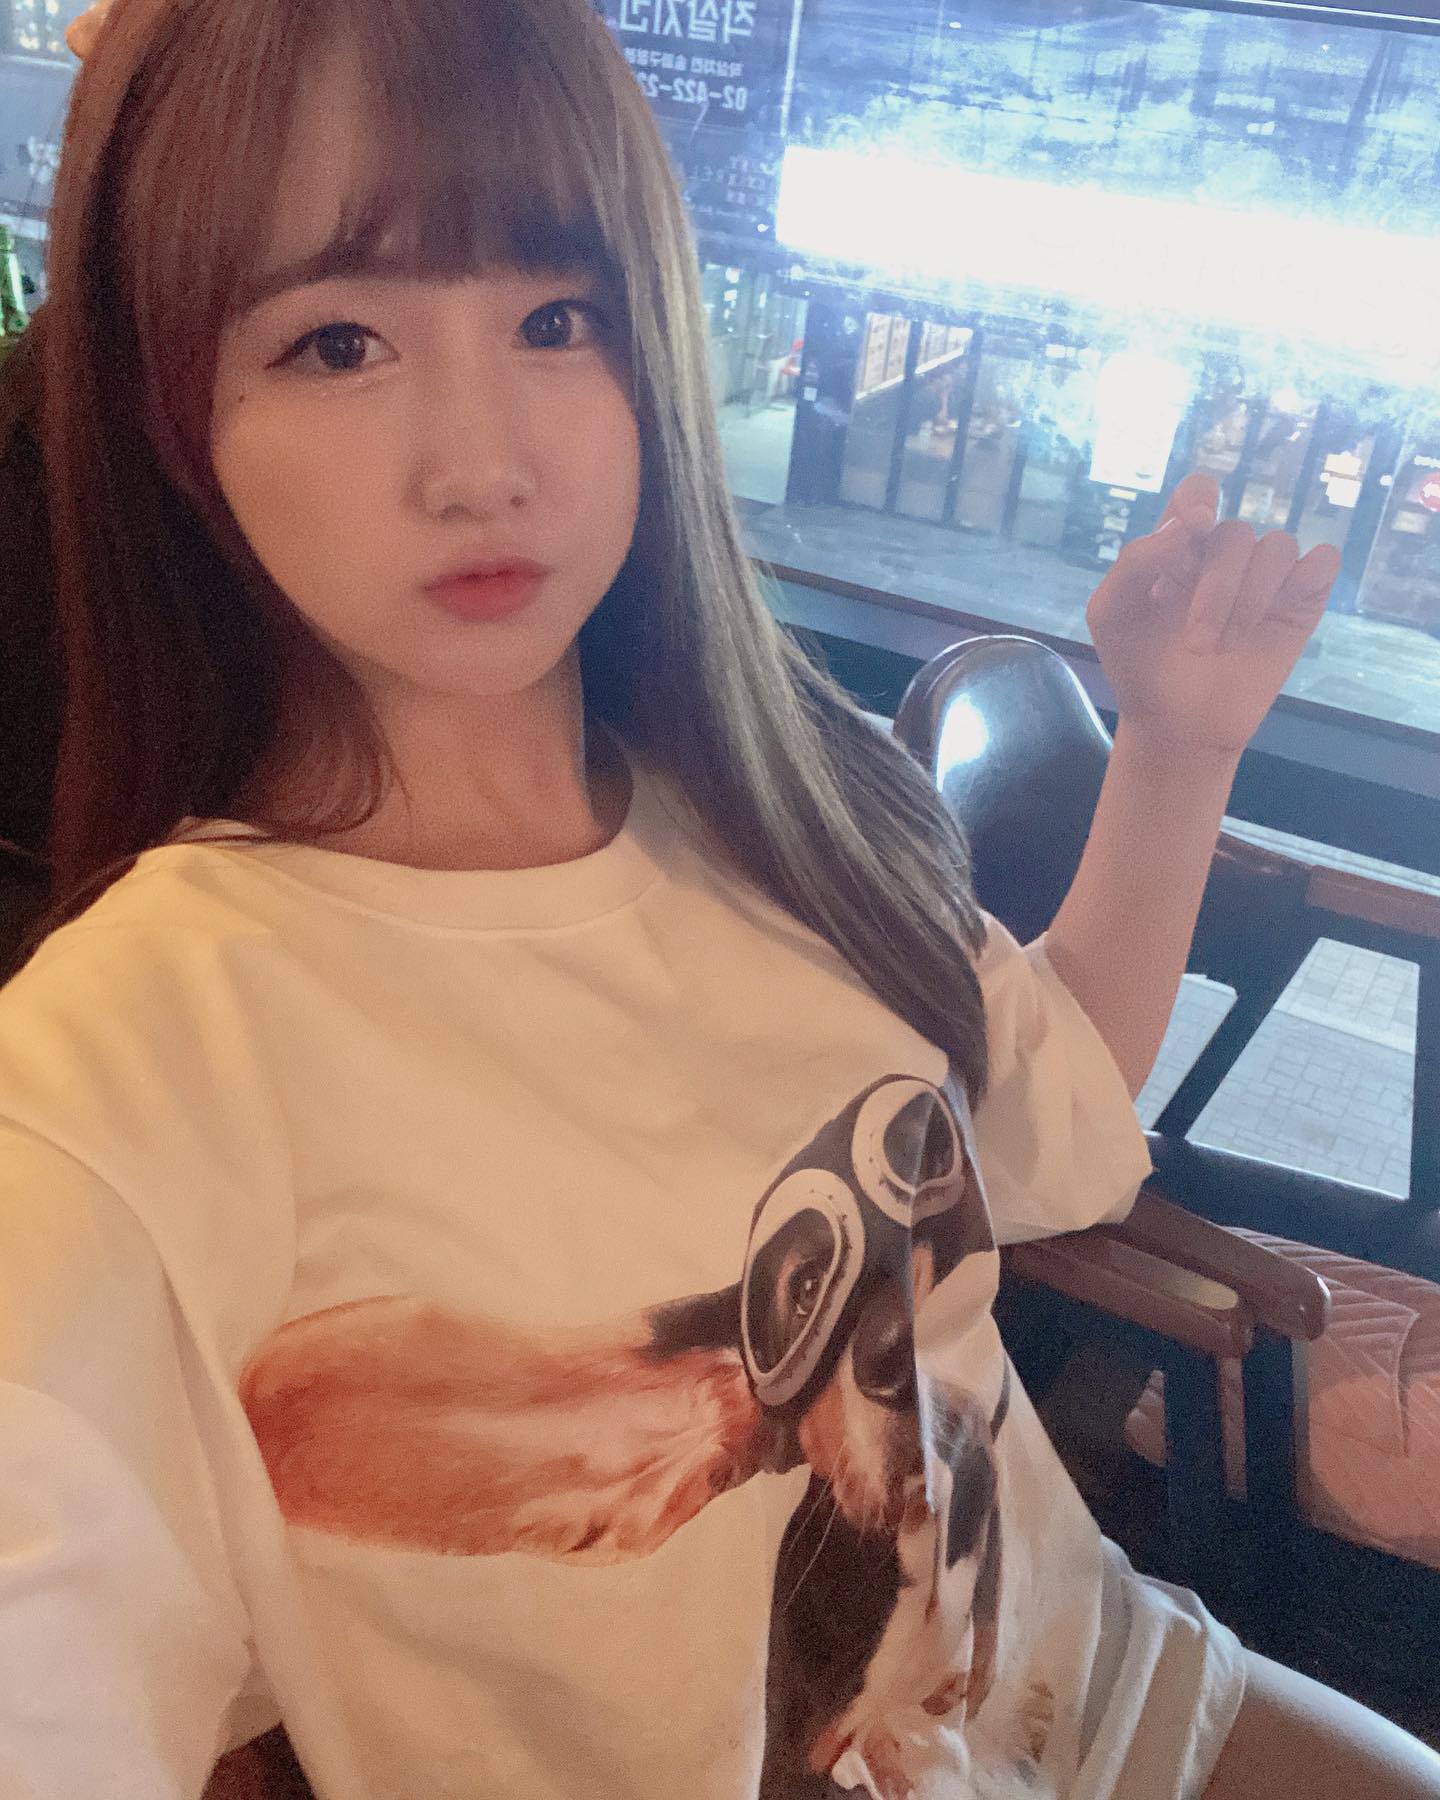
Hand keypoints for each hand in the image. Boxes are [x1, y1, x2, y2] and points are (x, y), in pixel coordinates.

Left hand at [1086, 471, 1340, 758]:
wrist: (1176, 727)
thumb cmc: (1138, 669)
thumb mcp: (1111, 616)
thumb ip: (1135, 562)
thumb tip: (1188, 523)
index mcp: (1178, 548)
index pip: (1197, 491)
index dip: (1200, 496)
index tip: (1196, 526)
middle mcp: (1222, 556)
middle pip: (1235, 532)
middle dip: (1216, 590)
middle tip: (1196, 642)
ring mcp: (1263, 579)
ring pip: (1277, 546)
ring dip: (1249, 599)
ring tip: (1225, 646)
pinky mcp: (1299, 603)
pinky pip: (1321, 562)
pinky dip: (1304, 579)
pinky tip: (1278, 612)